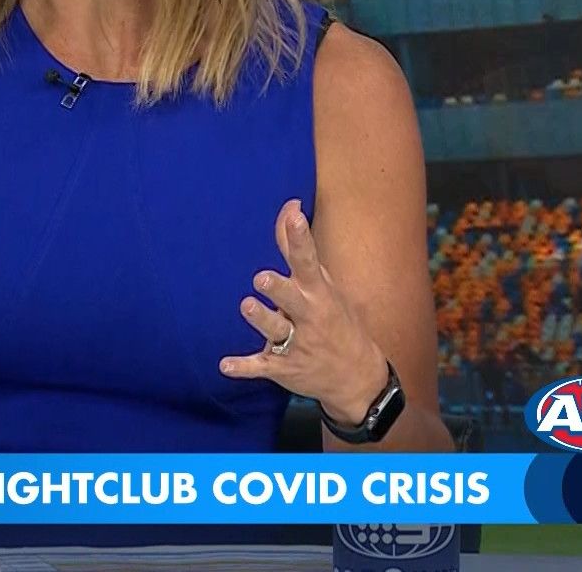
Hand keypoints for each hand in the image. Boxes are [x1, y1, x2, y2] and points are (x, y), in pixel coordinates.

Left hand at [218, 199, 387, 425]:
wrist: (356, 376)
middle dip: (279, 288)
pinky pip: (262, 366)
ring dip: (262, 319)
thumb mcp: (322, 283)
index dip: (301, 238)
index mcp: (318, 293)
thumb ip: (298, 247)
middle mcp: (308, 316)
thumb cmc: (334, 318)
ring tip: (248, 306)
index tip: (295, 216)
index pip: (308, 261)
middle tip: (262, 278)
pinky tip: (225, 365)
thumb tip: (289, 206)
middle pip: (292, 298)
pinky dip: (244, 367)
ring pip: (276, 330)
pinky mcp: (284, 368)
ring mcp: (297, 344)